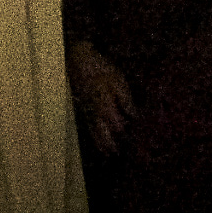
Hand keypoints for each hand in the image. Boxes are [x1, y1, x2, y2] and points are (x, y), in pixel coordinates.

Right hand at [68, 41, 134, 157]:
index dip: (122, 131)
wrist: (78, 59)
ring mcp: (86, 109)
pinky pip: (87, 124)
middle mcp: (94, 110)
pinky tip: (96, 139)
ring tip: (106, 153)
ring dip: (100, 142)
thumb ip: (125, 98)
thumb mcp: (117, 79)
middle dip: (109, 143)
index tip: (131, 137)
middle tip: (116, 153)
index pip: (115, 124)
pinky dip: (92, 134)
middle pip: (102, 131)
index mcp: (105, 103)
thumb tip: (132, 114)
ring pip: (93, 130)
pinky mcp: (81, 107)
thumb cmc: (100, 67)